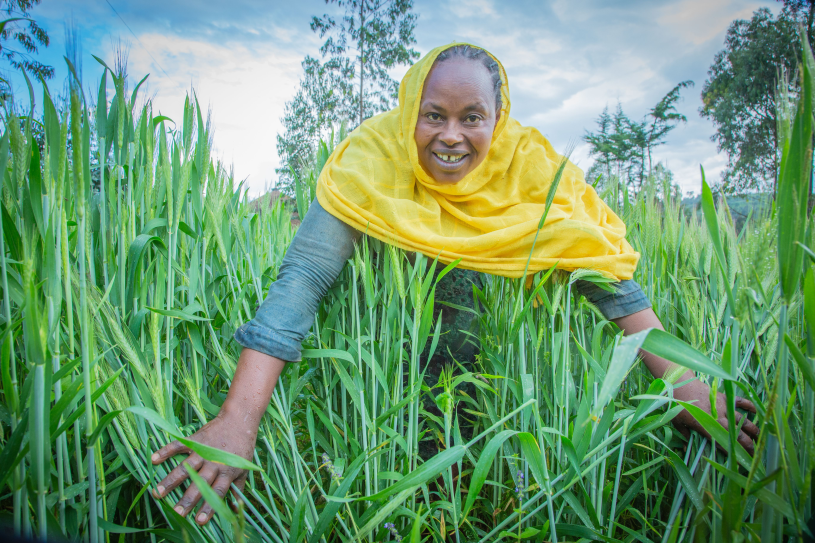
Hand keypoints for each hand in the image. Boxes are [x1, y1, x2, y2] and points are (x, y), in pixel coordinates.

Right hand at [151, 408, 255, 524]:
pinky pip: (178, 446)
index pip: (217, 492)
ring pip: (185, 467)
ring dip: (171, 480)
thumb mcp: (244, 468)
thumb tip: (233, 508)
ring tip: (157, 493)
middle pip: (199, 483)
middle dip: (188, 499)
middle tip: (176, 512)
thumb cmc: (242, 447)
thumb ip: (239, 488)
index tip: (199, 521)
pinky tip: (154, 459)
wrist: (238, 420)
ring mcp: (203, 451)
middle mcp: (214, 463)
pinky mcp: (195, 440)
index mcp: (227, 472)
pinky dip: (166, 451)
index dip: (208, 506)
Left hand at [671, 375, 758, 454]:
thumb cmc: (676, 403)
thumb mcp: (677, 422)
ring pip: (742, 419)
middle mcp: (717, 417)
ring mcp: (722, 406)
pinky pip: (739, 401)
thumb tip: (686, 449)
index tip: (738, 460)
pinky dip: (749, 406)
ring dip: (752, 429)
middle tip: (754, 454)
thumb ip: (685, 435)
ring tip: (760, 438)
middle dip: (747, 445)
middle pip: (736, 433)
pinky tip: (756, 412)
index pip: (721, 442)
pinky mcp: (724, 397)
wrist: (680, 383)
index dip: (730, 451)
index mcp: (705, 425)